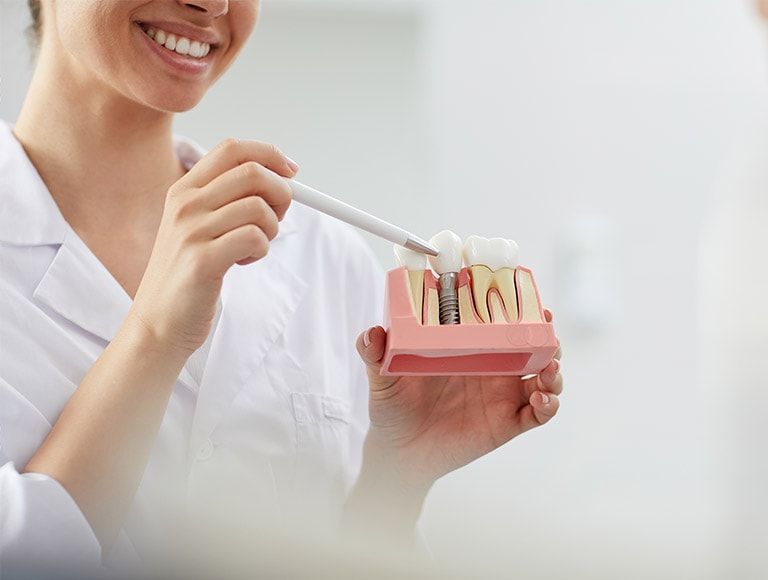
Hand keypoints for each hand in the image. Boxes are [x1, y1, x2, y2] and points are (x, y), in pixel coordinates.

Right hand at [130, 139, 297, 355]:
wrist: (158, 324)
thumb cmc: (187, 276)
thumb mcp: (198, 227)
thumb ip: (228, 201)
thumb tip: (281, 179)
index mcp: (183, 190)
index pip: (233, 148)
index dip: (270, 155)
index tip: (291, 172)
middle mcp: (185, 204)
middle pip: (253, 173)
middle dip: (281, 194)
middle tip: (275, 220)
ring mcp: (191, 231)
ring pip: (259, 208)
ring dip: (270, 229)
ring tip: (252, 248)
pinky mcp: (202, 261)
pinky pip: (255, 238)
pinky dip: (261, 250)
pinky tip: (242, 262)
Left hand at [356, 310, 562, 492]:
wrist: (398, 452)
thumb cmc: (393, 406)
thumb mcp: (383, 377)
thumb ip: (375, 354)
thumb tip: (371, 333)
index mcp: (469, 346)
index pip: (501, 320)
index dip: (519, 306)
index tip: (528, 295)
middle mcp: (492, 366)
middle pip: (532, 343)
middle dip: (547, 334)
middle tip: (547, 328)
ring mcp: (503, 394)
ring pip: (544, 375)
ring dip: (554, 368)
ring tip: (548, 369)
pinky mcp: (508, 422)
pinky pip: (539, 412)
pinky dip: (549, 403)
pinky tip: (541, 398)